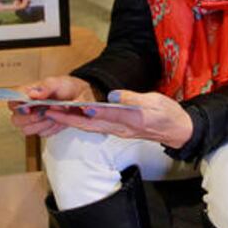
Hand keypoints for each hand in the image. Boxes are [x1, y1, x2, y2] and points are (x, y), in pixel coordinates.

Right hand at [8, 76, 96, 137]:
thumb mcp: (58, 82)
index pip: (12, 102)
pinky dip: (52, 128)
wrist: (80, 96)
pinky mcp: (44, 128)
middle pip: (16, 120)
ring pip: (27, 130)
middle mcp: (27, 108)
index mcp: (27, 94)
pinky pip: (42, 134)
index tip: (29, 109)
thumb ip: (46, 87)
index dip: (17, 107)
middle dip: (31, 119)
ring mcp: (34, 120)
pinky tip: (59, 120)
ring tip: (55, 115)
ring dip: (42, 124)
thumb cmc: (66, 86)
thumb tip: (33, 94)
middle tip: (45, 112)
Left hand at [45, 90, 193, 148]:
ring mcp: (119, 131)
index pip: (107, 115)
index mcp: (131, 119)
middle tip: (50, 112)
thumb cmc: (167, 114)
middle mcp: (121, 128)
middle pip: (91, 125)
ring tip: (55, 113)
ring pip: (91, 128)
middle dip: (69, 119)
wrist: (178, 130)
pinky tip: (74, 117)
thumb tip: (115, 96)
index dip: (90, 112)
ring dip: (72, 122)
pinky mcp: (119, 131)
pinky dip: (82, 123)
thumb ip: (134, 99)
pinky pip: (96, 128)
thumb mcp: (155, 102)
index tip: (74, 107)